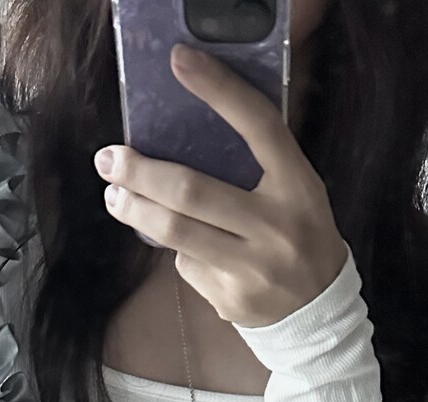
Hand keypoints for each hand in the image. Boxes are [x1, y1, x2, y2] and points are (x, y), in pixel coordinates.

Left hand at [94, 41, 347, 327]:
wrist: (318, 314)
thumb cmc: (298, 235)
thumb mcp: (296, 191)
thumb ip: (256, 165)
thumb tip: (181, 136)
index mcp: (298, 186)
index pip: (258, 126)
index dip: (219, 90)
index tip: (179, 62)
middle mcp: (276, 226)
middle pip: (191, 190)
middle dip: (140, 172)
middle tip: (108, 159)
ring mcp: (252, 267)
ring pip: (175, 232)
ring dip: (134, 210)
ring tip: (114, 196)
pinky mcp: (230, 299)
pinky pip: (187, 264)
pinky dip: (178, 251)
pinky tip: (185, 248)